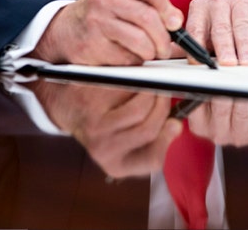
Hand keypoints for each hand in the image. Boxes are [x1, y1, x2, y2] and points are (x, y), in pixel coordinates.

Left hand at [32, 81, 180, 178]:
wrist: (72, 106)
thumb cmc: (108, 122)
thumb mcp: (130, 142)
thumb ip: (156, 138)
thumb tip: (175, 125)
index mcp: (118, 166)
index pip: (153, 159)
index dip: (167, 139)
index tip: (175, 123)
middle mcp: (104, 151)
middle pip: (150, 128)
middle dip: (163, 107)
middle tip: (164, 95)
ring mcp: (95, 128)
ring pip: (141, 107)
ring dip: (152, 92)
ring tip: (150, 87)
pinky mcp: (91, 104)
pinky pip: (127, 90)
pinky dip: (136, 82)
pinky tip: (133, 82)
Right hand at [33, 0, 183, 64]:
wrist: (66, 29)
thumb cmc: (104, 14)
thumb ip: (153, 7)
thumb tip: (178, 23)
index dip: (168, 9)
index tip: (174, 24)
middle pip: (149, 18)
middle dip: (164, 38)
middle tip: (165, 48)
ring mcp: (97, 21)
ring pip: (140, 41)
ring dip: (151, 52)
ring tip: (149, 53)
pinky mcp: (92, 45)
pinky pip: (126, 57)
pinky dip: (133, 61)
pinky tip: (127, 55)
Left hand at [184, 0, 247, 64]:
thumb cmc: (232, 23)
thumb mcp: (210, 32)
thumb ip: (193, 43)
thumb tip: (166, 55)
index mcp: (200, 6)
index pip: (196, 28)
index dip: (196, 46)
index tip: (197, 62)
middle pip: (220, 27)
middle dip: (224, 48)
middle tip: (226, 64)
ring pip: (242, 26)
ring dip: (245, 47)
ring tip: (246, 63)